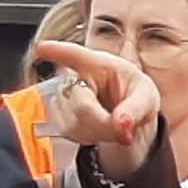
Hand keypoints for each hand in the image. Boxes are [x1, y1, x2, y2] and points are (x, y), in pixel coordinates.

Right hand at [35, 40, 160, 178]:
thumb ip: (136, 108)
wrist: (128, 113)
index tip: (41, 48)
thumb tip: (122, 124)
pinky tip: (103, 131)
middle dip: (104, 124)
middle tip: (123, 128)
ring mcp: (65, 99)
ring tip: (116, 127)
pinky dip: (92, 139)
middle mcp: (76, 78)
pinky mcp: (60, 117)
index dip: (57, 51)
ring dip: (100, 134)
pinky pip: (71, 134)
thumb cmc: (136, 95)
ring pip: (74, 124)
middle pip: (80, 106)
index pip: (74, 54)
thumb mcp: (146, 96)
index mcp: (98, 64)